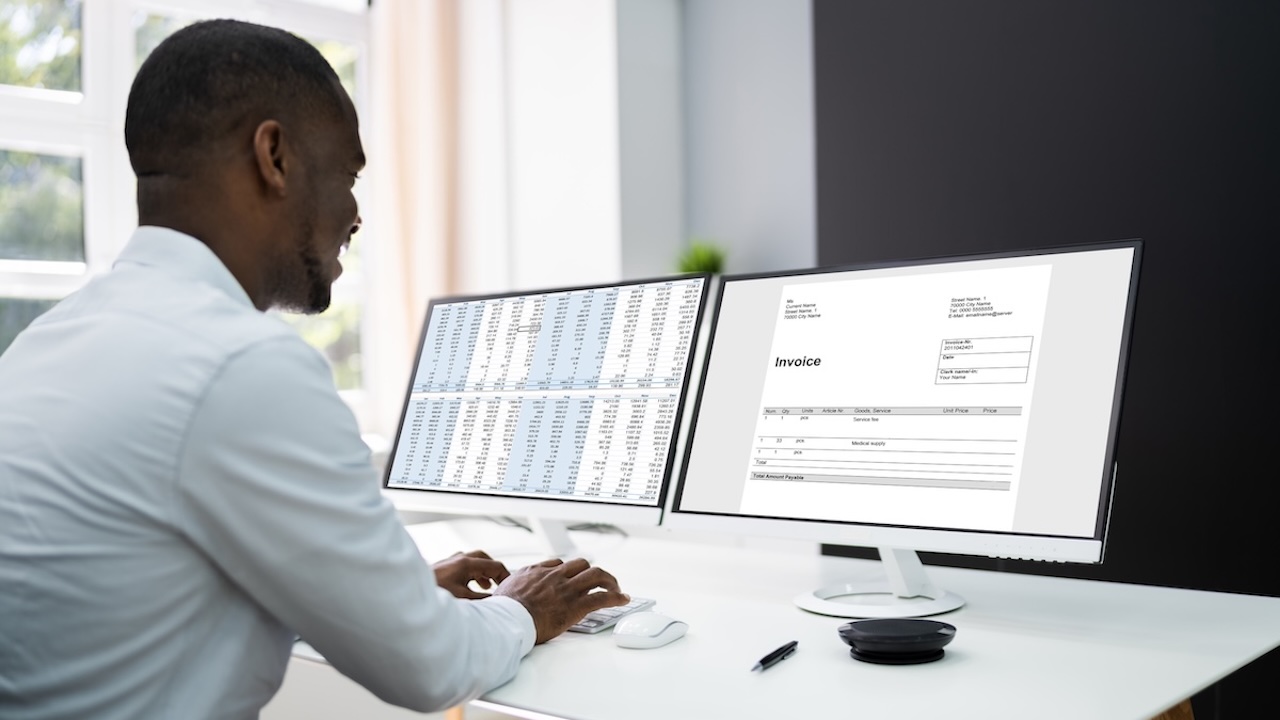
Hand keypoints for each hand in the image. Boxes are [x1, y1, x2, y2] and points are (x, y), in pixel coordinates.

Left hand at [433, 550, 510, 599]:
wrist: (408, 595)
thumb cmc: (433, 595)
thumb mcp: (463, 599)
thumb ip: (483, 599)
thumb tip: (497, 601)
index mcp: (466, 563)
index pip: (494, 565)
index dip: (505, 576)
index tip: (510, 587)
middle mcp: (458, 559)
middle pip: (484, 558)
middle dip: (494, 570)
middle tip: (501, 583)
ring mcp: (449, 562)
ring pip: (473, 561)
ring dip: (482, 572)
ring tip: (487, 586)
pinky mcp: (443, 568)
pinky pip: (463, 566)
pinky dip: (471, 574)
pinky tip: (470, 586)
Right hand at [493, 557, 628, 643]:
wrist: (508, 620)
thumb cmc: (503, 612)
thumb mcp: (503, 592)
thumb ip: (511, 589)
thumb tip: (505, 594)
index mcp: (536, 572)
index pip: (558, 564)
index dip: (568, 571)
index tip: (572, 577)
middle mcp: (554, 576)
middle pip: (581, 564)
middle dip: (592, 572)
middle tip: (598, 581)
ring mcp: (567, 589)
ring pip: (596, 575)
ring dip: (609, 580)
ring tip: (616, 588)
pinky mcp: (576, 605)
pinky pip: (602, 597)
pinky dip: (616, 597)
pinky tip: (623, 599)